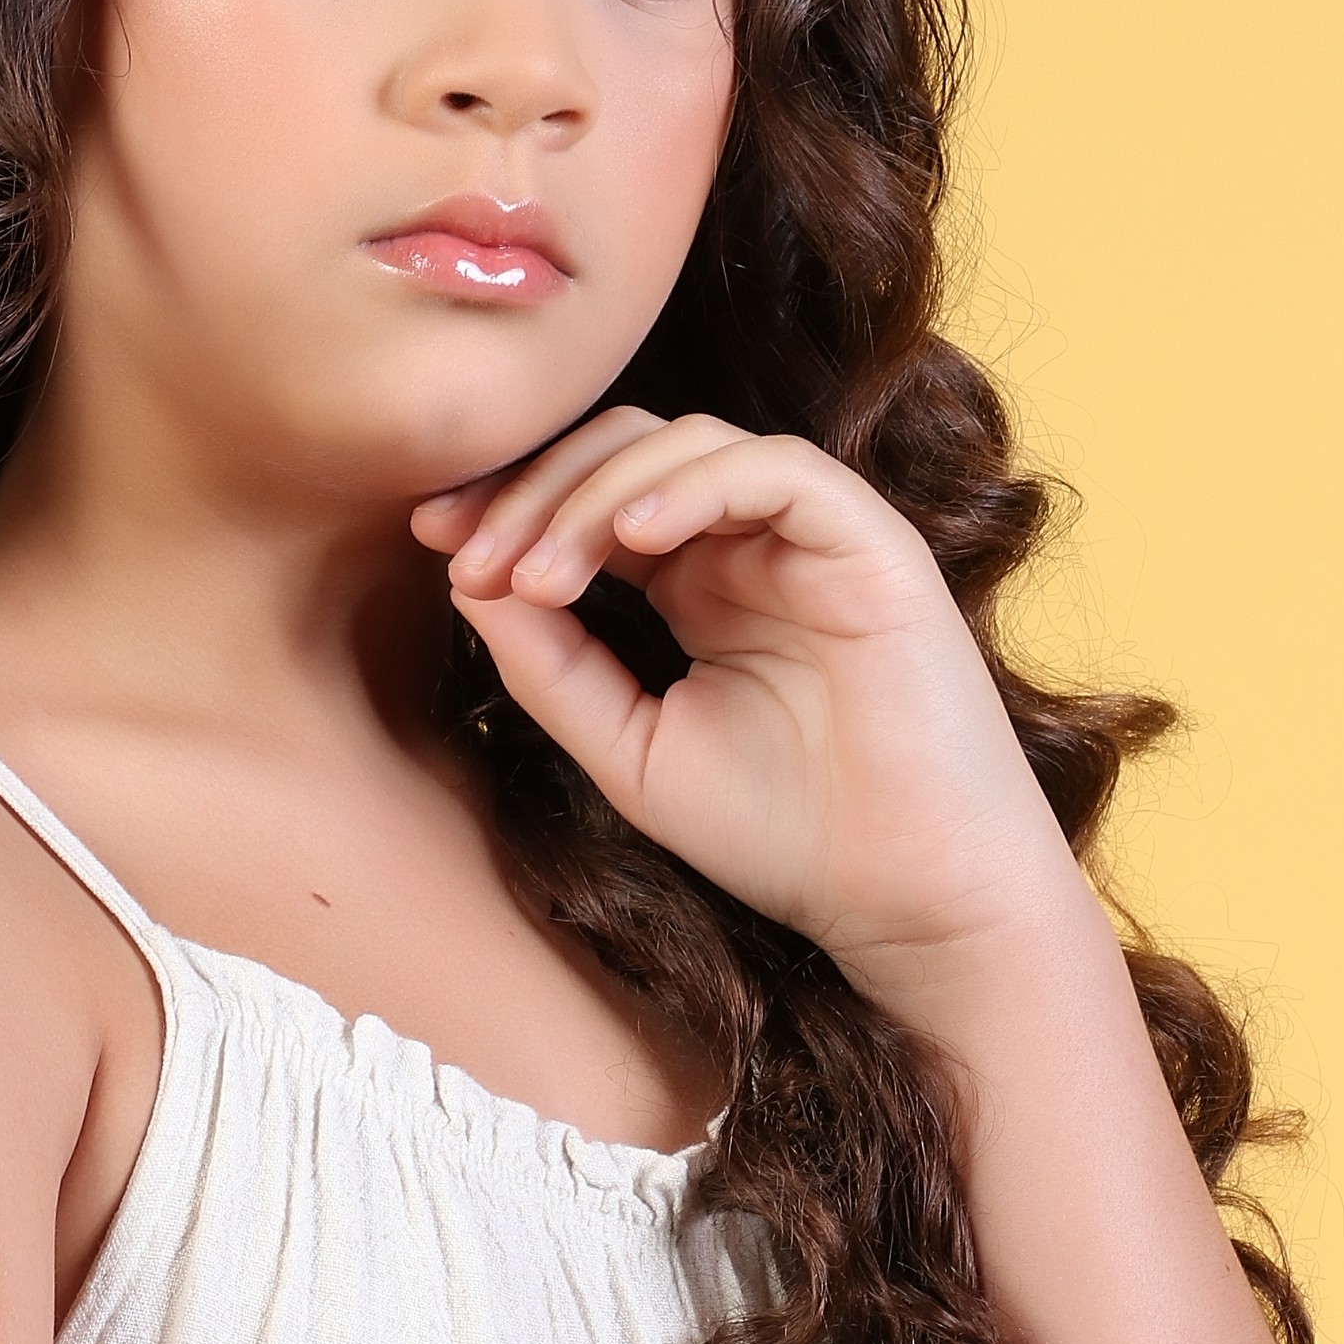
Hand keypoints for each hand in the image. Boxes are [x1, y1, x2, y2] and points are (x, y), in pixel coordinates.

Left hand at [415, 411, 1077, 1000]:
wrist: (908, 899)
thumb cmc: (784, 836)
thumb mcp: (629, 751)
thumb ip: (552, 668)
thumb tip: (470, 581)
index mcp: (696, 587)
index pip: (590, 499)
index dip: (509, 504)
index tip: (435, 543)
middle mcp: (750, 545)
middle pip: (623, 450)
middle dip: (532, 489)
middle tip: (468, 555)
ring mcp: (811, 537)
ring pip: (687, 443)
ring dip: (592, 495)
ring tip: (538, 576)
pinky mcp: (871, 541)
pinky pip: (774, 470)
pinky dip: (692, 485)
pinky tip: (628, 539)